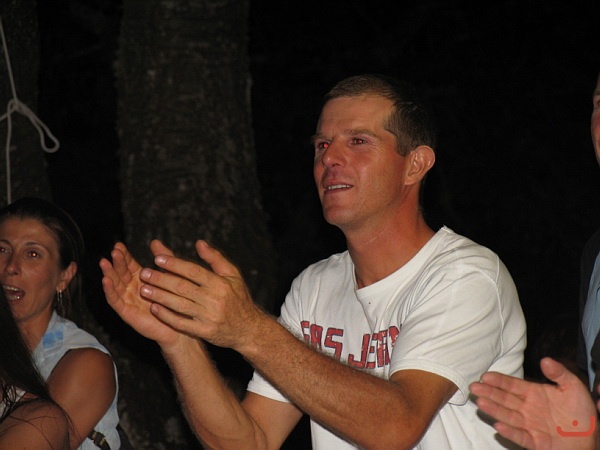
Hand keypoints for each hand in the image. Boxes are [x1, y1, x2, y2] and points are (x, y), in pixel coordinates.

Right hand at [99, 242, 184, 348]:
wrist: (180, 325)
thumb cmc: (176, 300)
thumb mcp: (170, 274)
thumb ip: (163, 258)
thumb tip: (155, 241)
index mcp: (141, 279)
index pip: (129, 264)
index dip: (124, 255)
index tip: (119, 245)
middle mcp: (132, 289)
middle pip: (121, 273)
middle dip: (116, 262)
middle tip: (114, 251)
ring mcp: (128, 300)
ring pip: (115, 285)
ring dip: (109, 274)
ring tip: (105, 262)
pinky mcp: (127, 313)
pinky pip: (116, 301)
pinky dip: (110, 291)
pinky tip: (106, 280)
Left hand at [138, 239, 264, 351]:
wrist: (249, 329)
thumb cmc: (239, 298)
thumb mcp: (233, 275)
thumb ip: (215, 258)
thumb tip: (198, 243)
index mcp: (221, 283)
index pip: (193, 271)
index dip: (174, 264)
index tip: (158, 259)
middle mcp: (215, 300)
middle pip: (183, 287)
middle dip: (161, 279)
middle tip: (144, 273)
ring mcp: (209, 317)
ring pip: (179, 305)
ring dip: (159, 297)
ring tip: (143, 290)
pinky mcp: (205, 332)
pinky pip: (182, 323)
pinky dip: (167, 316)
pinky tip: (155, 309)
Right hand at [469, 357, 596, 449]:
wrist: (589, 438)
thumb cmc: (581, 413)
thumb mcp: (574, 387)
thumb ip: (559, 373)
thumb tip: (545, 359)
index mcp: (533, 393)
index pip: (512, 385)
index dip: (499, 380)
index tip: (486, 376)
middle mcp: (527, 409)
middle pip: (504, 399)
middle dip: (489, 393)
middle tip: (474, 387)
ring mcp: (529, 425)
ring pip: (508, 416)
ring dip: (494, 410)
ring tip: (481, 402)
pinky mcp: (535, 442)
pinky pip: (520, 436)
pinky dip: (509, 432)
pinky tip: (498, 426)